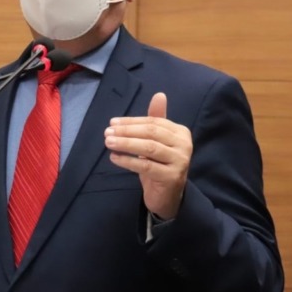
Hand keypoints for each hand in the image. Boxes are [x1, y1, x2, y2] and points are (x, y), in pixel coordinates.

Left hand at [104, 93, 191, 219]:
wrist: (167, 196)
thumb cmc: (159, 165)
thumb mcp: (157, 141)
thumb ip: (156, 119)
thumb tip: (159, 94)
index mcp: (181, 132)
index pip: (153, 122)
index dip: (131, 122)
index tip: (112, 122)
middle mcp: (184, 145)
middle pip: (151, 132)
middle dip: (127, 131)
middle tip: (107, 132)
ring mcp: (180, 161)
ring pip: (149, 148)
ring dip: (126, 143)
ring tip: (108, 142)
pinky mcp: (172, 177)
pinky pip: (146, 166)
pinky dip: (128, 160)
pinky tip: (114, 158)